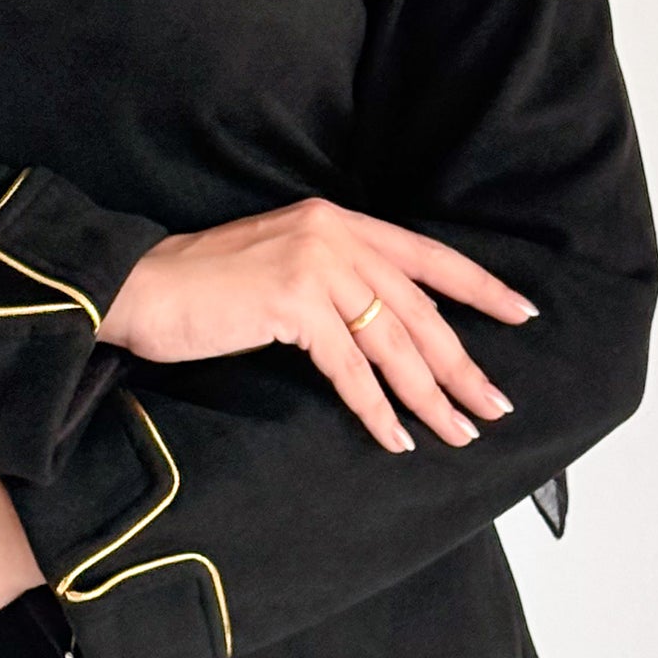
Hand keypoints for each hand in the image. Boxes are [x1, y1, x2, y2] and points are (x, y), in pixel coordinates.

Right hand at [95, 197, 537, 455]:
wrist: (135, 287)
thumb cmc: (202, 287)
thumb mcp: (280, 267)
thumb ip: (332, 280)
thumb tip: (386, 330)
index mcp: (335, 220)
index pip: (425, 255)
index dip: (478, 286)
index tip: (521, 313)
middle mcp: (332, 233)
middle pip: (418, 308)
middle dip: (462, 363)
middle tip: (495, 406)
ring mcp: (313, 264)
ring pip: (393, 341)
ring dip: (430, 396)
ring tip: (458, 432)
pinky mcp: (292, 302)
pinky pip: (350, 368)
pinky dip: (376, 409)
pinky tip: (394, 438)